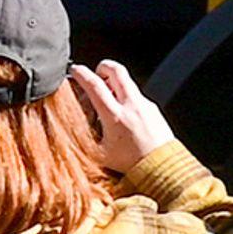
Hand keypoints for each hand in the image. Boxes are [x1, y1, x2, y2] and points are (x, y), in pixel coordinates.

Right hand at [68, 60, 173, 174]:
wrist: (161, 166)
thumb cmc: (131, 163)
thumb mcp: (100, 154)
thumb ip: (86, 138)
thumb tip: (71, 131)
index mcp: (114, 116)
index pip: (95, 85)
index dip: (82, 74)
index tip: (75, 69)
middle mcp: (131, 105)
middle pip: (116, 70)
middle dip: (102, 67)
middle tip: (95, 74)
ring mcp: (144, 104)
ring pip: (128, 82)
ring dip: (114, 82)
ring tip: (106, 97)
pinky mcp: (153, 108)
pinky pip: (136, 95)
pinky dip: (126, 96)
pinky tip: (121, 112)